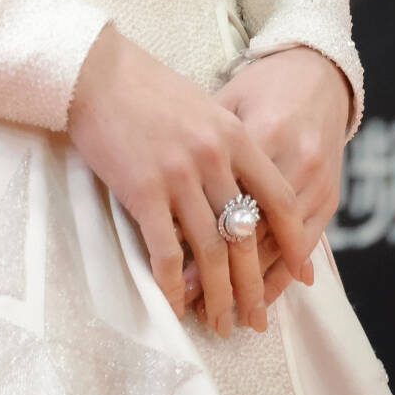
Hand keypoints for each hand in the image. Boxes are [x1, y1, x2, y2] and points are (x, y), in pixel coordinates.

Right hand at [67, 23, 313, 338]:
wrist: (94, 72)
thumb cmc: (146, 87)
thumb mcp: (202, 106)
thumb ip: (226, 146)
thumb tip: (242, 191)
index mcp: (234, 135)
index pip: (280, 199)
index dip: (293, 241)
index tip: (300, 273)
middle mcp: (213, 158)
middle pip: (246, 236)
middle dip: (253, 286)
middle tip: (255, 319)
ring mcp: (178, 176)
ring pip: (211, 252)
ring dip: (218, 296)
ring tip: (221, 323)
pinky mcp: (143, 191)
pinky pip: (166, 252)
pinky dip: (173, 285)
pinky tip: (176, 305)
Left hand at [187, 46, 349, 319]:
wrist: (313, 71)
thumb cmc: (258, 86)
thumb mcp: (225, 102)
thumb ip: (200, 144)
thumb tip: (159, 190)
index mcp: (256, 131)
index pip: (223, 198)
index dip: (197, 236)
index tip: (171, 269)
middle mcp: (291, 156)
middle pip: (252, 226)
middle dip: (222, 271)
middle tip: (192, 302)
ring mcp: (315, 175)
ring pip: (278, 241)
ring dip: (251, 280)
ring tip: (223, 310)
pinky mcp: (330, 190)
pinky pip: (306, 240)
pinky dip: (283, 270)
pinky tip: (263, 293)